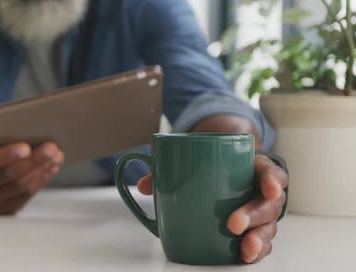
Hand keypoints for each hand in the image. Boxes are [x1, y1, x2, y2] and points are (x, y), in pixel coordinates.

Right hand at [0, 129, 64, 214]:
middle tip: (50, 148)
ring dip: (42, 170)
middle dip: (33, 161)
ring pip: (21, 187)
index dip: (7, 155)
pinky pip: (27, 195)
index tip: (26, 147)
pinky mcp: (6, 209)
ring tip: (55, 156)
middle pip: (9, 176)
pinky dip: (42, 180)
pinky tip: (51, 168)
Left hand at [136, 155, 288, 263]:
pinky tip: (246, 256)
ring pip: (268, 227)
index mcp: (252, 168)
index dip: (273, 180)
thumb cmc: (212, 166)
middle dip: (254, 215)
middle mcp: (261, 192)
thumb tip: (144, 185)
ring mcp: (260, 213)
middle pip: (268, 204)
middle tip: (234, 223)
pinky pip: (261, 242)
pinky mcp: (254, 230)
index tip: (270, 189)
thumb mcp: (195, 160)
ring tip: (245, 249)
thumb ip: (169, 168)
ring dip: (259, 239)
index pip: (270, 171)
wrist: (221, 169)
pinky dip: (256, 250)